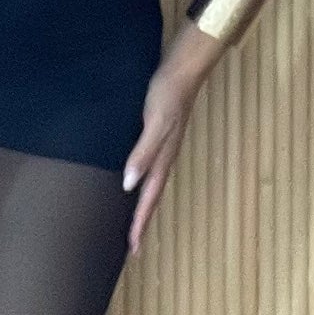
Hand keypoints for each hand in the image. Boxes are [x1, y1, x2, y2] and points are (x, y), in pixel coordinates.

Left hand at [120, 37, 217, 255]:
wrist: (185, 67)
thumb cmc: (169, 93)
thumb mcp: (155, 123)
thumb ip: (143, 152)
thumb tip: (128, 184)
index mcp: (163, 158)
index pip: (149, 198)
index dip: (140, 222)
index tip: (132, 247)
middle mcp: (165, 156)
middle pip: (152, 196)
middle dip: (143, 220)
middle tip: (133, 244)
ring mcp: (164, 145)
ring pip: (153, 183)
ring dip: (143, 203)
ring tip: (134, 220)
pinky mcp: (160, 134)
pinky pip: (151, 166)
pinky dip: (143, 180)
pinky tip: (136, 177)